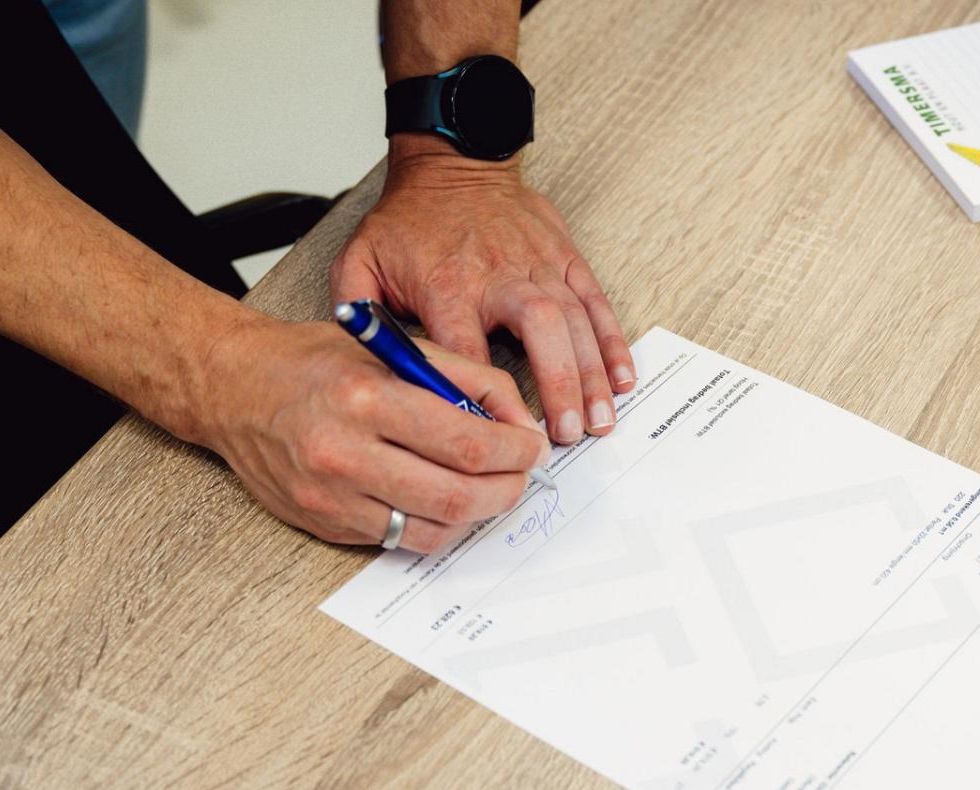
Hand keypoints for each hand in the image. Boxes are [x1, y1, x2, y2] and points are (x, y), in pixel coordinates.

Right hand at [193, 313, 550, 552]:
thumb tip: (521, 424)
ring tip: (488, 488)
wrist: (233, 389)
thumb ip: (466, 379)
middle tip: (520, 476)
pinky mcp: (327, 525)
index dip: (515, 452)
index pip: (466, 443)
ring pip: (434, 530)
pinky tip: (444, 498)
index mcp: (366, 398)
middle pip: (456, 497)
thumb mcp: (395, 347)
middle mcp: (345, 454)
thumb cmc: (314, 362)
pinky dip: (437, 524)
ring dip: (477, 514)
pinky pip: (403, 539)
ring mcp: (333, 499)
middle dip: (505, 490)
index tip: (532, 448)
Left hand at [330, 142, 636, 446]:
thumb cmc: (409, 220)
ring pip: (576, 323)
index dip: (483, 397)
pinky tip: (623, 380)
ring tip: (599, 422)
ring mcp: (540, 267)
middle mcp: (501, 276)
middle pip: (540, 331)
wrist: (453, 161)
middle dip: (557, 386)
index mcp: (449, 285)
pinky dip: (613, 344)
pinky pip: (596, 304)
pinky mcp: (566, 259)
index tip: (492, 438)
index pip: (469, 351)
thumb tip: (362, 366)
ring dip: (591, 376)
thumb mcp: (361, 259)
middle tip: (565, 434)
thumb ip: (356, 312)